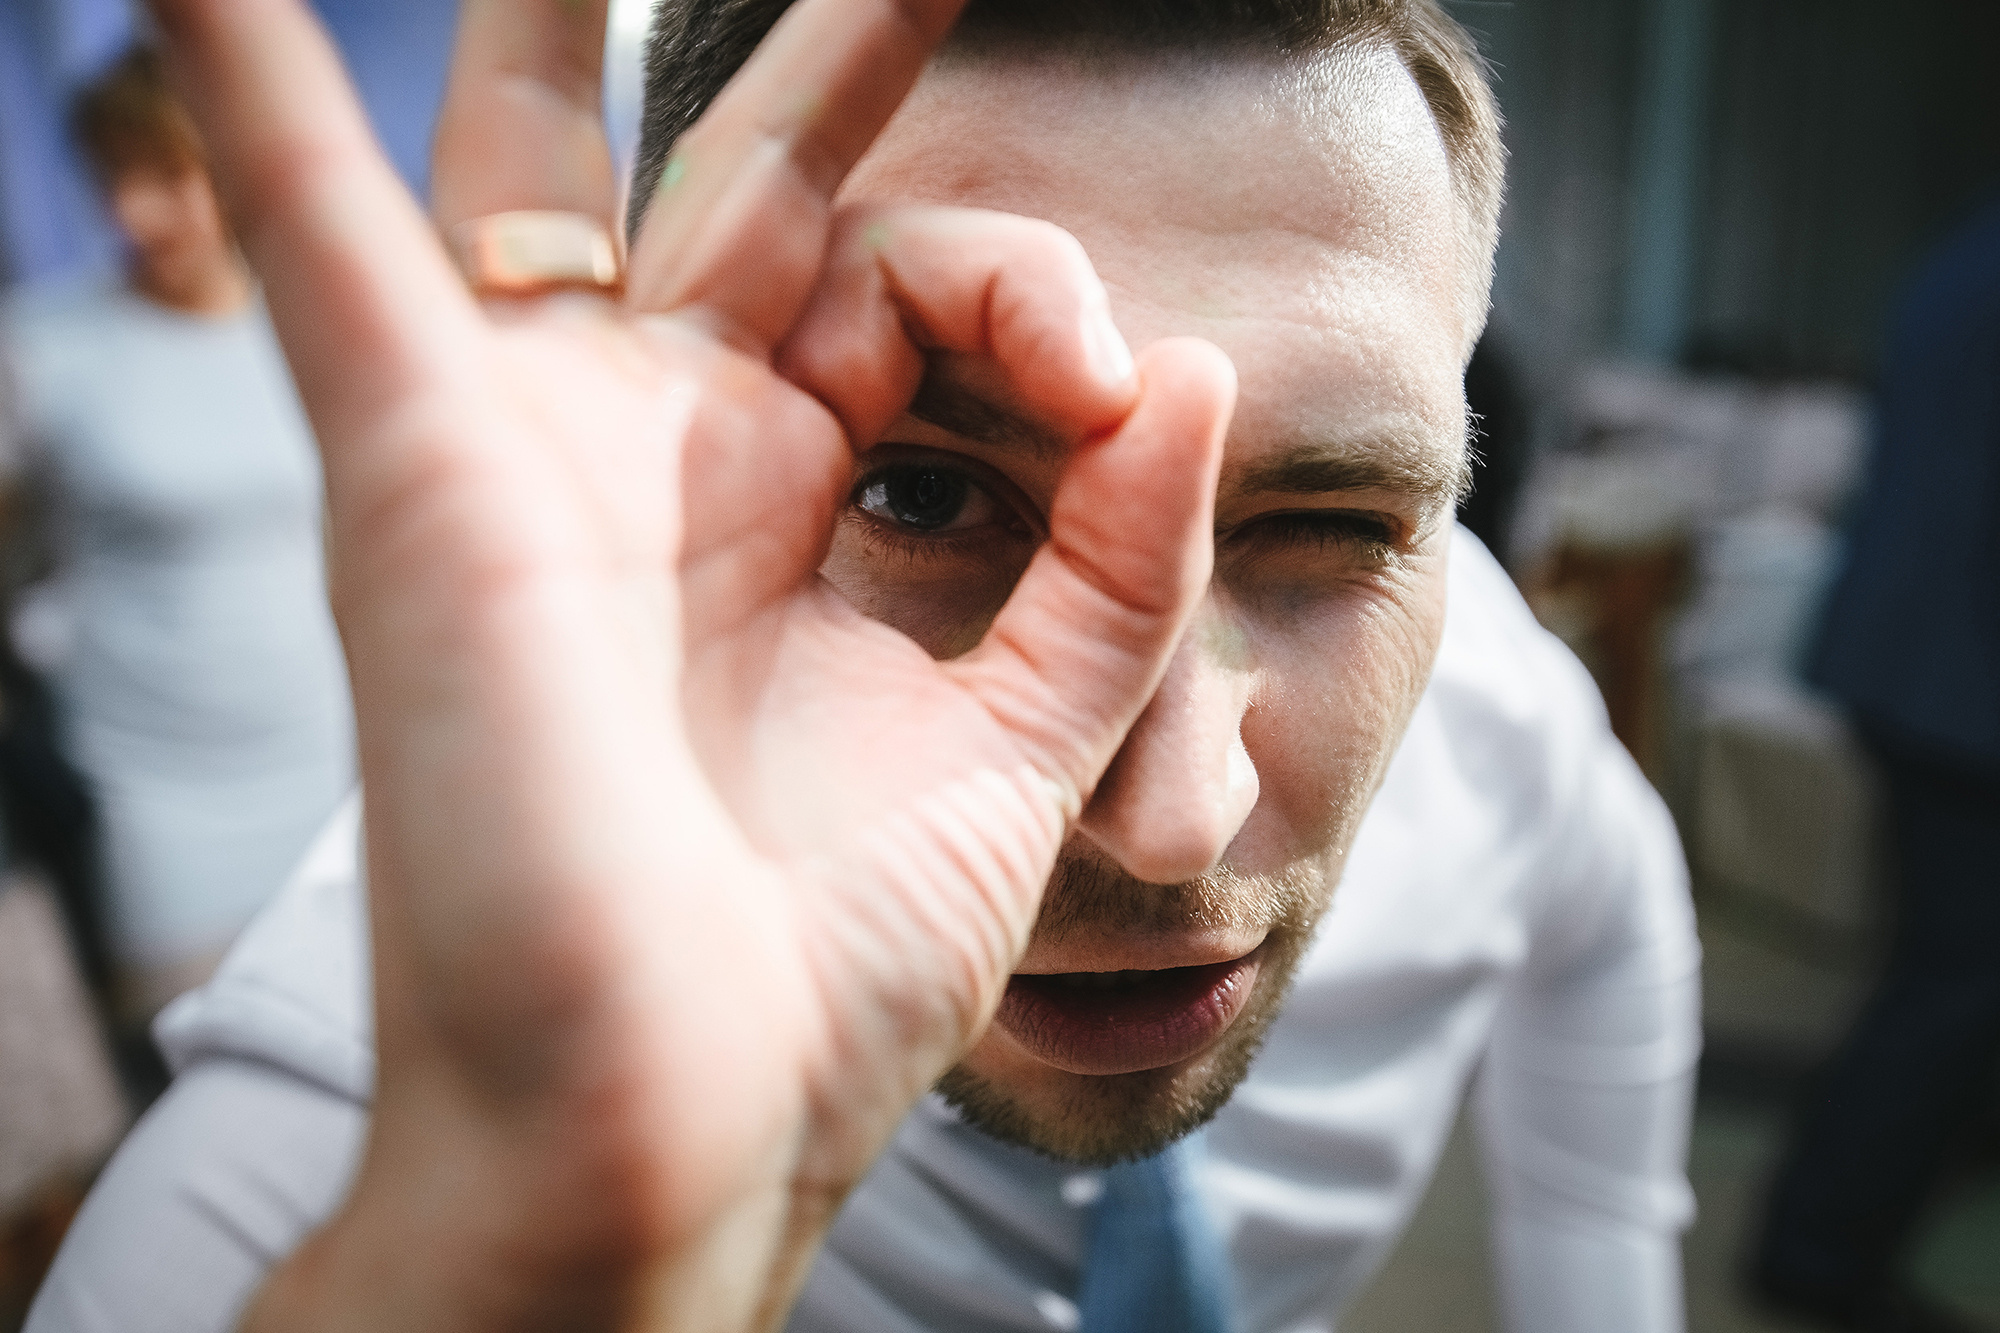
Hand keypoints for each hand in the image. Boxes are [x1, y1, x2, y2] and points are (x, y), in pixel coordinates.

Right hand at [148, 0, 1232, 1327]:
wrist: (671, 1131)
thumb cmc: (819, 975)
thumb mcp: (1028, 747)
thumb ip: (1120, 559)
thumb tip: (1191, 366)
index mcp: (795, 523)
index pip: (925, 306)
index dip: (1035, 296)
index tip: (1117, 383)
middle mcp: (662, 464)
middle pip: (751, 196)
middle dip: (833, 56)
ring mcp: (537, 451)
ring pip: (544, 173)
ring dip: (555, 19)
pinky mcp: (425, 474)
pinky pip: (333, 252)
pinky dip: (267, 106)